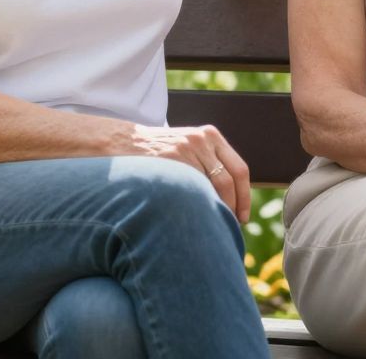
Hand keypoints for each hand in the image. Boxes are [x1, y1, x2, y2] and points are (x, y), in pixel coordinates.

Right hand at [130, 124, 253, 221]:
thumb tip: (230, 198)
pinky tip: (195, 220)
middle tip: (230, 227)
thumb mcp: (185, 147)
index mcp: (210, 136)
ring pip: (212, 187)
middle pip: (229, 181)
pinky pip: (192, 189)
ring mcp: (186, 149)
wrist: (121, 141)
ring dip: (216, 210)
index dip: (245, 197)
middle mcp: (202, 140)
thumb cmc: (156, 152)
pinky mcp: (170, 159)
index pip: (239, 169)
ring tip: (214, 228)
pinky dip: (198, 207)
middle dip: (233, 207)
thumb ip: (206, 162)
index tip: (243, 217)